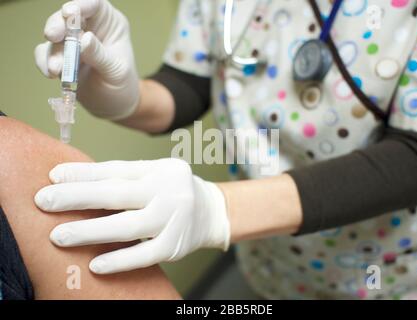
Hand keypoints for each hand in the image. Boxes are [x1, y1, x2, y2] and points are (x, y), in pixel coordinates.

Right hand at [34, 0, 139, 119]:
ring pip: (54, 36)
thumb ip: (100, 55)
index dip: (81, 5)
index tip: (69, 12)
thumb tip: (84, 39)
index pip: (95, 5)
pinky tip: (50, 73)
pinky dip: (44, 61)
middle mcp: (90, 27)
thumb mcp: (116, 71)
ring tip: (56, 70)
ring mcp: (72, 41)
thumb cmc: (122, 85)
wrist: (113, 106)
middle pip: (68, 16)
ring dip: (52, 52)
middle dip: (58, 26)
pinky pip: (45, 53)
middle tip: (52, 37)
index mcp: (110, 23)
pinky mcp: (60, 56)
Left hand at [34, 159, 230, 273]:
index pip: (117, 170)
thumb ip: (125, 177)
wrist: (212, 212)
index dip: (84, 174)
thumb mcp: (156, 174)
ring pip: (128, 226)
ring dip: (90, 231)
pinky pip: (144, 255)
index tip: (54, 176)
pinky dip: (119, 260)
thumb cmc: (174, 191)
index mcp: (160, 170)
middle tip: (44, 201)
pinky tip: (95, 264)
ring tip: (59, 236)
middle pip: (117, 194)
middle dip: (77, 197)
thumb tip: (76, 183)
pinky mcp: (175, 246)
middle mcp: (169, 191)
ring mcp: (174, 220)